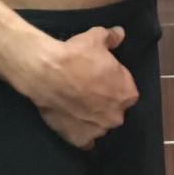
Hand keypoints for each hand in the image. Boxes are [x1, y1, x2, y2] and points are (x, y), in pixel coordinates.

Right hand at [29, 26, 139, 149]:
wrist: (46, 72)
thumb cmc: (76, 55)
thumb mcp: (97, 38)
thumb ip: (112, 37)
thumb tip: (120, 34)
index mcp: (127, 93)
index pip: (126, 90)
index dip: (113, 81)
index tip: (101, 75)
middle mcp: (117, 116)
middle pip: (114, 109)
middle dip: (104, 101)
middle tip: (87, 88)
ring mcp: (98, 130)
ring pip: (100, 124)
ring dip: (92, 116)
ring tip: (75, 102)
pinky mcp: (80, 139)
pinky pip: (85, 140)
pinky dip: (81, 132)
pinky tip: (73, 121)